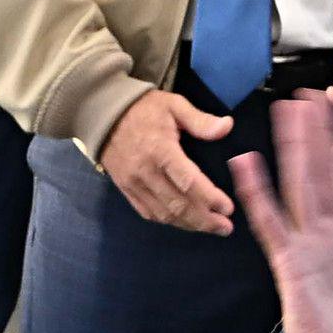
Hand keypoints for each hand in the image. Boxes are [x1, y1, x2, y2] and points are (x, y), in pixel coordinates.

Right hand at [95, 90, 237, 233]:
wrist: (104, 115)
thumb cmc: (144, 109)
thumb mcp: (174, 105)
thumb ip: (200, 120)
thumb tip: (228, 127)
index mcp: (161, 151)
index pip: (189, 183)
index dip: (210, 199)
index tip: (228, 208)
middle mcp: (146, 173)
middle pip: (178, 205)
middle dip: (205, 220)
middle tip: (226, 228)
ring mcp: (134, 184)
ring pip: (164, 214)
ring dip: (189, 224)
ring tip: (210, 227)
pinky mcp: (126, 190)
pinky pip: (149, 213)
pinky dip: (169, 221)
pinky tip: (185, 223)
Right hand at [231, 92, 332, 332]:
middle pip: (332, 175)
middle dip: (326, 135)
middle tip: (319, 95)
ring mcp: (313, 250)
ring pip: (304, 186)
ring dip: (297, 148)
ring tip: (290, 110)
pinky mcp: (292, 266)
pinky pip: (272, 223)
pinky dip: (258, 194)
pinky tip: (247, 164)